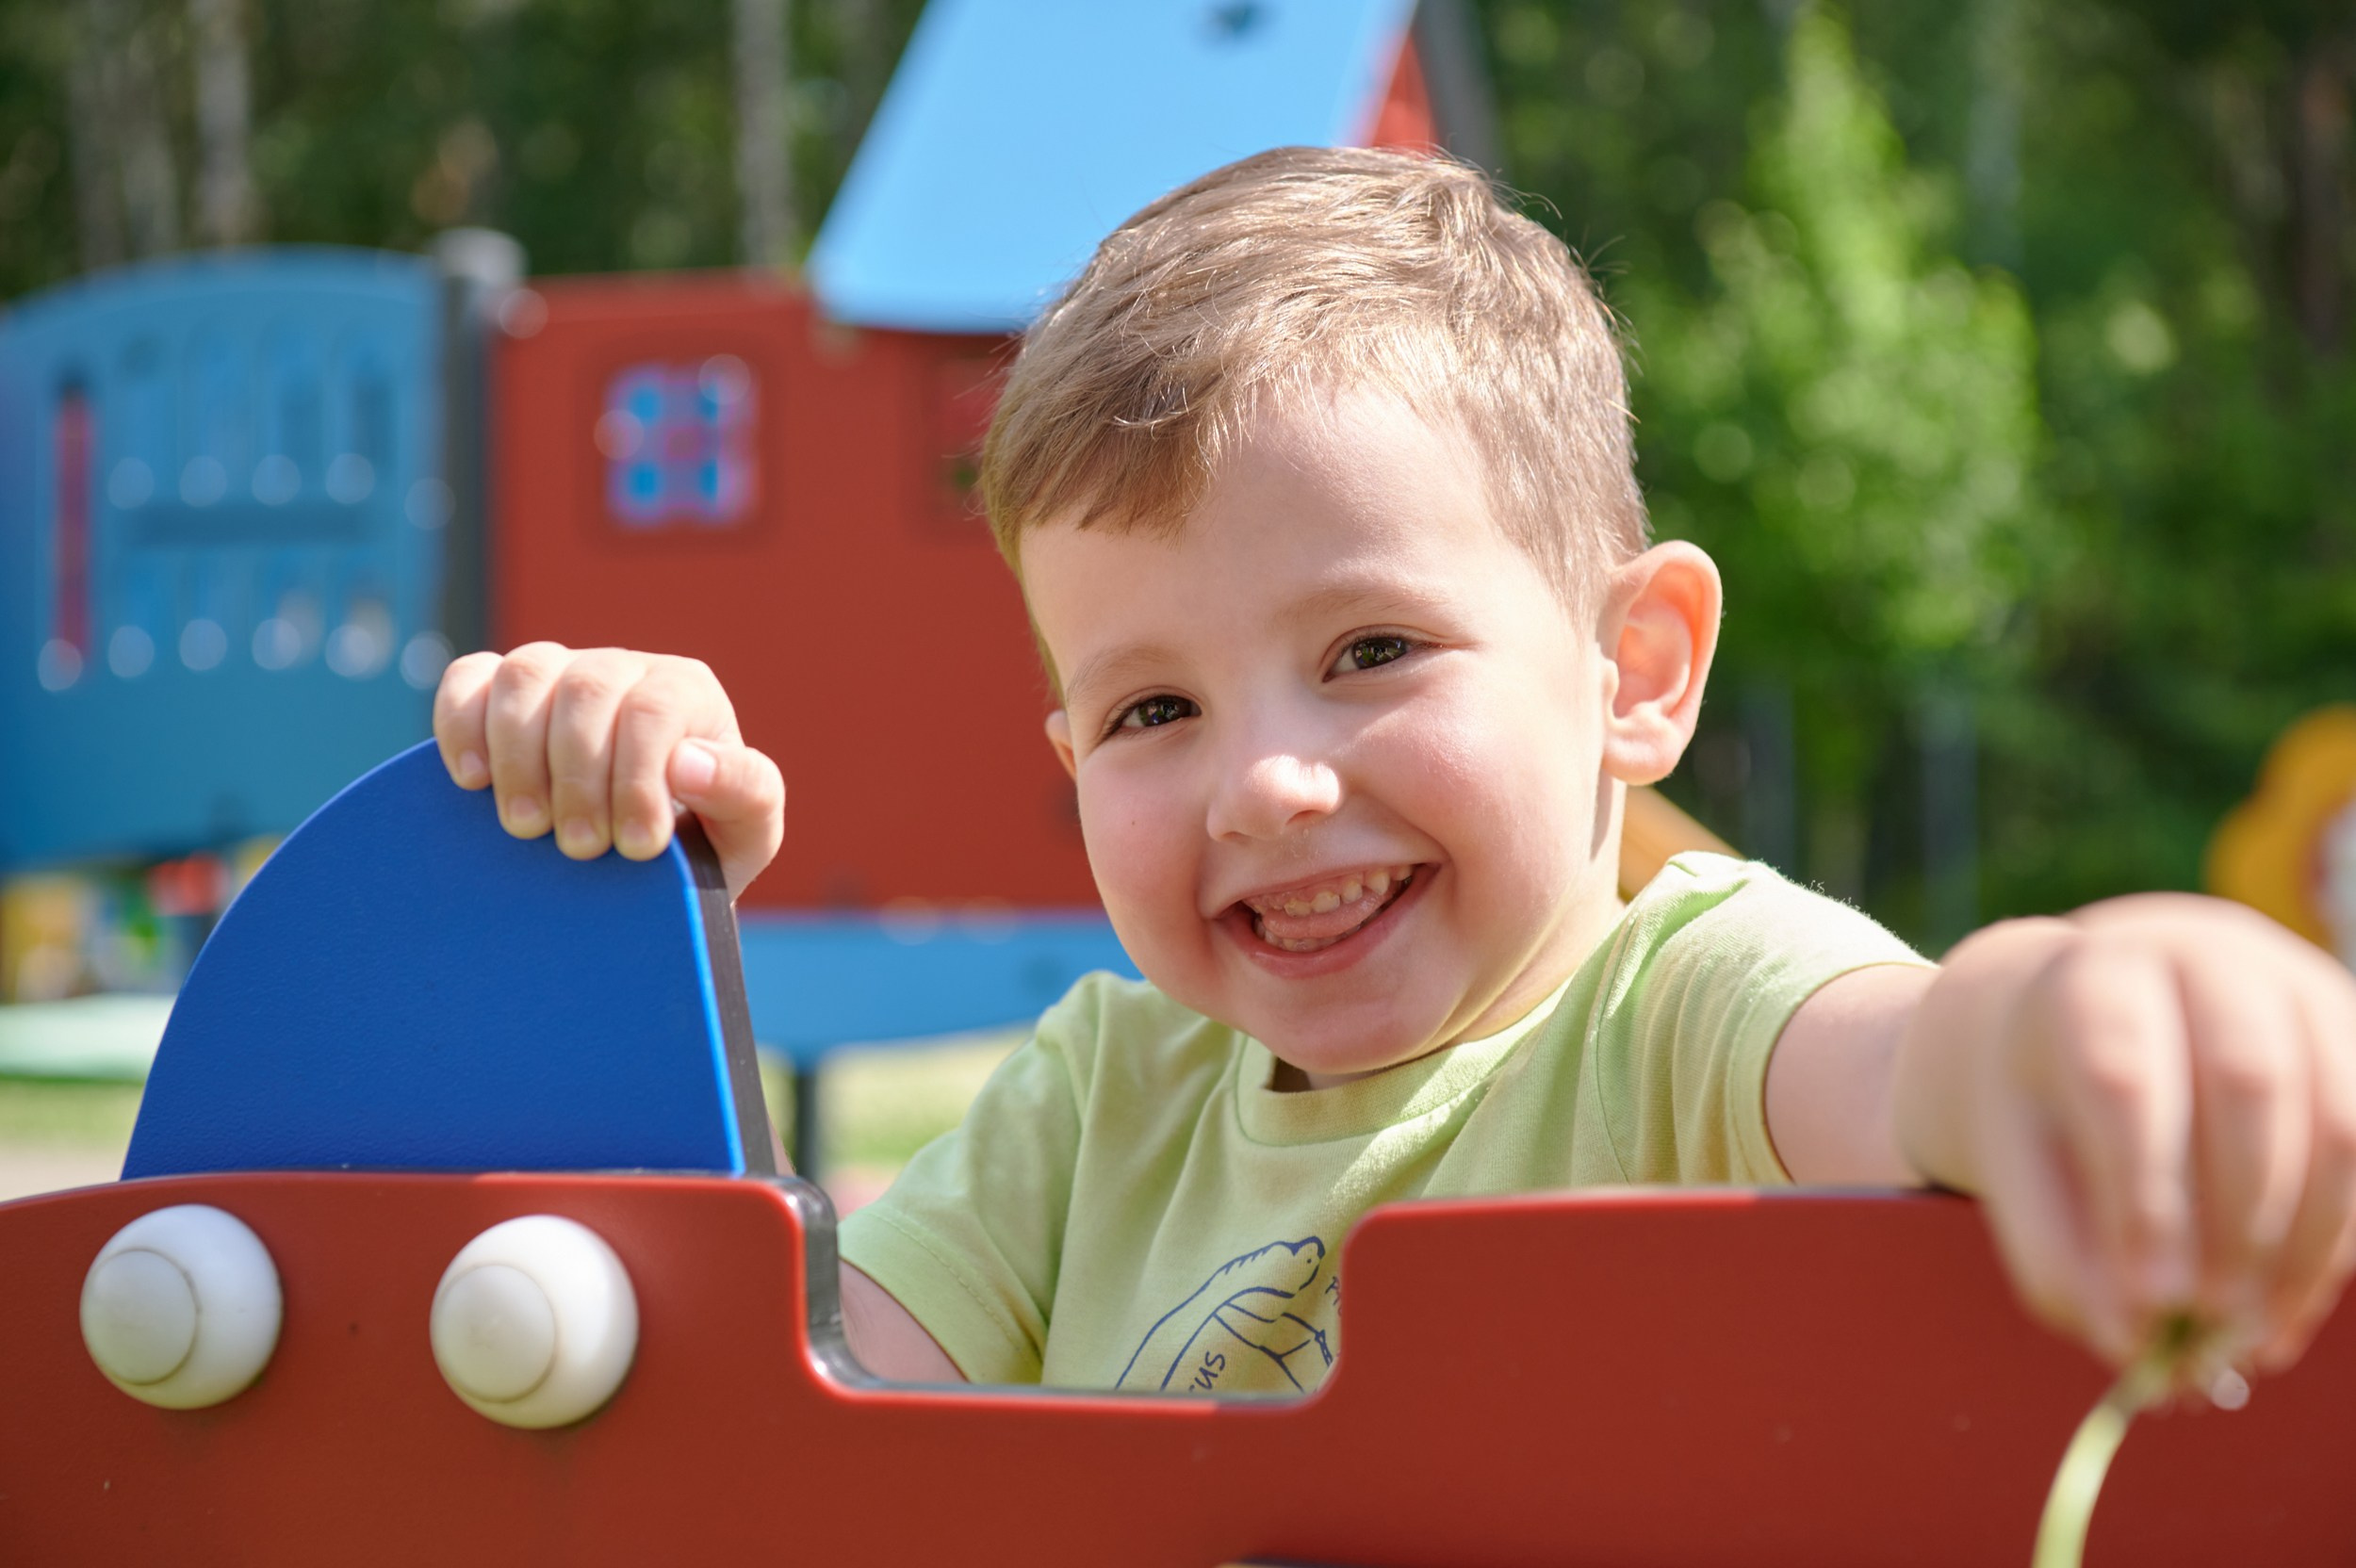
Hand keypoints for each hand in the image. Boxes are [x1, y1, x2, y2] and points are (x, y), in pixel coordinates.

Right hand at [431, 643, 784, 902]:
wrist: (638, 868)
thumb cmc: (702, 845)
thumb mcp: (745, 832)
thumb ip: (745, 793)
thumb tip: (689, 762)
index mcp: (686, 692)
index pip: (654, 711)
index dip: (639, 777)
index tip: (639, 847)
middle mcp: (622, 669)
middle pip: (588, 691)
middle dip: (579, 776)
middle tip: (582, 848)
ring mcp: (558, 674)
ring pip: (526, 675)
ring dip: (518, 756)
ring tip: (527, 827)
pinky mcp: (500, 692)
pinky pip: (469, 679)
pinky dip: (461, 723)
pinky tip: (474, 782)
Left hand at [1894, 895, 2355, 1379]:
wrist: (2107, 1016)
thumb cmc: (2056, 1104)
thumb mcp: (2024, 1165)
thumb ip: (2060, 1251)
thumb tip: (2132, 1343)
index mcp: (2097, 978)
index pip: (2125, 1078)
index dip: (2145, 1195)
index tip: (2149, 1300)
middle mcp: (2206, 963)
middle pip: (2247, 1082)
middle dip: (2238, 1220)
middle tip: (2211, 1321)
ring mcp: (2299, 991)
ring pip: (2336, 1120)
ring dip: (2303, 1246)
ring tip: (2250, 1338)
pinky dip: (2340, 1244)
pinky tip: (2286, 1309)